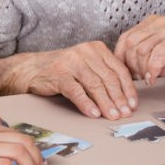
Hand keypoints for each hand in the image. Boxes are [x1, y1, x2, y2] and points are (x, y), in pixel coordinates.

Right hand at [13, 41, 137, 118]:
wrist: (31, 69)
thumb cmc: (63, 70)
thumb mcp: (87, 67)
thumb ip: (103, 75)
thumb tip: (125, 98)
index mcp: (96, 48)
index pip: (119, 69)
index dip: (128, 89)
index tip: (133, 104)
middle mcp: (85, 51)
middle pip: (108, 78)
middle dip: (119, 98)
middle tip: (124, 114)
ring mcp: (71, 61)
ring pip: (94, 85)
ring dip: (106, 103)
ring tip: (112, 116)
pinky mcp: (58, 73)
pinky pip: (76, 91)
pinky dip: (86, 104)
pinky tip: (94, 113)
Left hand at [115, 15, 164, 83]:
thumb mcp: (155, 56)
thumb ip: (138, 56)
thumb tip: (119, 67)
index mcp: (152, 22)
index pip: (125, 38)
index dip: (121, 57)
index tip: (124, 71)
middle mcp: (160, 22)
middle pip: (131, 44)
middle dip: (131, 64)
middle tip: (138, 76)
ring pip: (142, 50)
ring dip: (142, 69)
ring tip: (149, 76)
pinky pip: (156, 57)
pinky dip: (152, 70)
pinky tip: (154, 77)